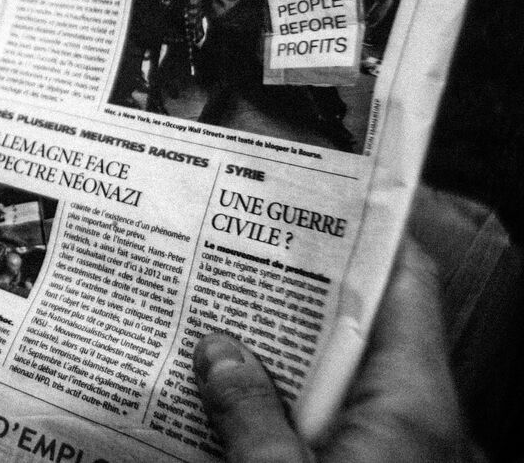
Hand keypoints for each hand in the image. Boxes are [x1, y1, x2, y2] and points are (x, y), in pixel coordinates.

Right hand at [194, 236, 477, 462]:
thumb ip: (248, 412)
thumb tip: (216, 349)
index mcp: (412, 400)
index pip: (407, 285)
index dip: (365, 235)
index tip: (315, 199)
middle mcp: (419, 415)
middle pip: (367, 326)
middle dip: (302, 291)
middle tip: (244, 252)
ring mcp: (401, 445)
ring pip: (345, 376)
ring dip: (289, 352)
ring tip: (224, 321)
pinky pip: (337, 418)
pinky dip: (293, 400)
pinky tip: (242, 398)